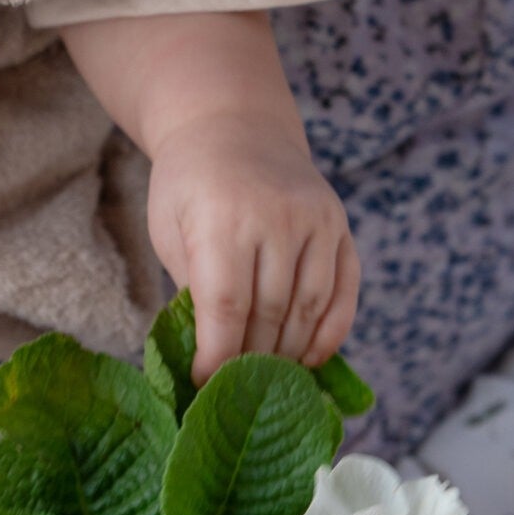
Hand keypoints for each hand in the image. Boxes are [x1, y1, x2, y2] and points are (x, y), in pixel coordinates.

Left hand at [146, 111, 358, 384]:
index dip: (218, 355)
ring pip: (309, 307)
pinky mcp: (340, 224)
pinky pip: (344, 290)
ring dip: (289, 351)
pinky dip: (331, 331)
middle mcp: (276, 217)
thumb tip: (209, 356)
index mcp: (223, 218)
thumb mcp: (169, 230)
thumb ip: (190, 288)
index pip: (227, 306)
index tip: (205, 383)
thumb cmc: (188, 186)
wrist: (234, 126)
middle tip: (234, 388)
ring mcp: (315, 219)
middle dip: (251, 359)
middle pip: (271, 312)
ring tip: (268, 377)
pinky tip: (311, 358)